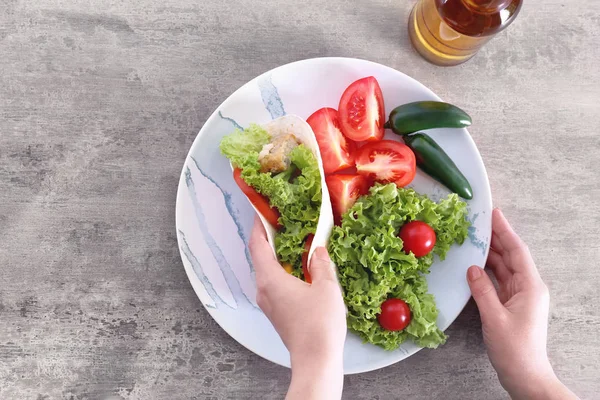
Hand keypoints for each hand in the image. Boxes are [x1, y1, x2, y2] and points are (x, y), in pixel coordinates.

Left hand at [249, 217, 345, 399]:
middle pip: (260, 257)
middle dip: (269, 239)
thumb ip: (321, 264)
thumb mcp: (326, 287)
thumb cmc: (319, 325)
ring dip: (277, 256)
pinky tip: (299, 269)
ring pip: (268, 272)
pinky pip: (275, 285)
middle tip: (283, 223)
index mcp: (270, 279)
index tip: (262, 212)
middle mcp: (263, 290)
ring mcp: (268, 303)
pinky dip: (283, 272)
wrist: (316, 359)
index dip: (259, 226)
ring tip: (293, 243)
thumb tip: (318, 250)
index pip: (257, 245)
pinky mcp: (277, 313)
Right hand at [467, 209, 577, 399]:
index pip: (516, 251)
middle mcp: (528, 288)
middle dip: (496, 238)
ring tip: (474, 237)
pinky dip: (487, 270)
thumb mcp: (494, 318)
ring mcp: (520, 296)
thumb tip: (471, 269)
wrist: (525, 375)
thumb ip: (482, 290)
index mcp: (530, 287)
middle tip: (479, 221)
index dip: (505, 231)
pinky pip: (499, 280)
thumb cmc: (515, 350)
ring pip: (504, 267)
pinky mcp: (511, 304)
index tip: (494, 214)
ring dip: (490, 253)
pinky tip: (476, 263)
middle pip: (510, 256)